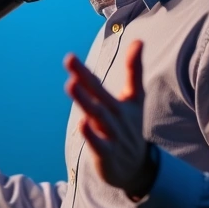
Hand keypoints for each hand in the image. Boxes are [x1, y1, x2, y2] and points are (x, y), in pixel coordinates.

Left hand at [64, 40, 155, 198]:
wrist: (138, 166)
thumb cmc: (131, 126)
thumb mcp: (135, 99)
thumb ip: (134, 70)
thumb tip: (138, 41)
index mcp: (119, 102)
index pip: (99, 84)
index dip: (86, 70)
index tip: (70, 56)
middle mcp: (116, 116)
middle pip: (98, 94)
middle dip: (84, 78)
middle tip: (69, 61)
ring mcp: (113, 135)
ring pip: (98, 116)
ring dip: (85, 101)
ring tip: (72, 84)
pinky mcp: (108, 154)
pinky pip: (100, 144)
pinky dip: (92, 134)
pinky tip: (82, 123)